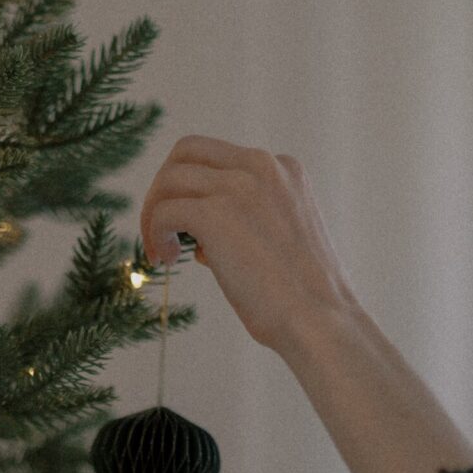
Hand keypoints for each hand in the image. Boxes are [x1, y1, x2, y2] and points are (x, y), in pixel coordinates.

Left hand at [140, 135, 362, 351]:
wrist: (319, 319)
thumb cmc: (300, 297)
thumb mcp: (279, 241)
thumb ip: (246, 223)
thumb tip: (201, 238)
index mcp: (283, 169)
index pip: (217, 157)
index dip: (192, 189)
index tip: (186, 229)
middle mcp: (262, 166)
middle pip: (186, 152)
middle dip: (164, 189)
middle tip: (160, 232)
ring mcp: (240, 186)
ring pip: (170, 178)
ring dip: (154, 213)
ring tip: (161, 252)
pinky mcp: (217, 214)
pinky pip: (165, 210)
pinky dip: (154, 232)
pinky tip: (165, 260)